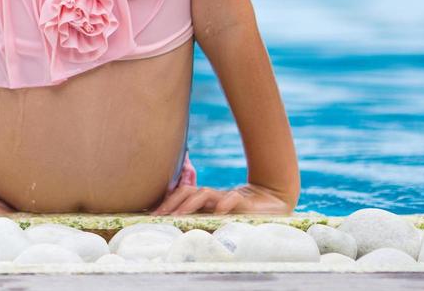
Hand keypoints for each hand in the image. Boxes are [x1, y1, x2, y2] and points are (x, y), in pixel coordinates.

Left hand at [149, 183, 290, 216]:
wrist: (271, 201)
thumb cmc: (241, 214)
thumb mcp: (220, 219)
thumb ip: (203, 221)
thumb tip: (180, 230)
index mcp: (205, 201)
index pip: (181, 195)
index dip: (166, 202)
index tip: (152, 215)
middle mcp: (213, 197)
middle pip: (187, 192)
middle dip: (171, 203)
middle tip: (160, 216)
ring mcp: (226, 198)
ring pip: (204, 194)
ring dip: (189, 204)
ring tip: (179, 216)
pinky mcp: (243, 202)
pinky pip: (232, 198)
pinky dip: (225, 204)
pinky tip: (219, 212)